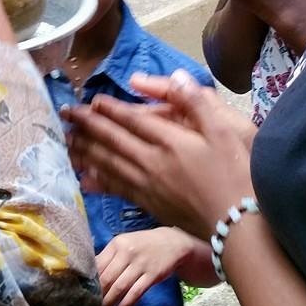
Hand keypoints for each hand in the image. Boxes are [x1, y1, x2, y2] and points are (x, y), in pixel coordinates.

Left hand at [62, 69, 253, 239]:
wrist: (240, 228)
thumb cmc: (236, 176)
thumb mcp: (225, 131)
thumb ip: (197, 103)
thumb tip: (176, 76)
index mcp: (170, 142)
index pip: (131, 120)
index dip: (109, 109)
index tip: (90, 101)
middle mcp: (152, 163)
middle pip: (113, 141)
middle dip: (88, 126)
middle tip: (66, 114)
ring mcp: (148, 186)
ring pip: (108, 164)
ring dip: (86, 150)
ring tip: (67, 141)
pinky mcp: (150, 206)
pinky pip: (117, 189)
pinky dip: (98, 182)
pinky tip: (84, 179)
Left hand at [97, 227, 196, 305]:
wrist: (171, 242)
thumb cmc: (143, 244)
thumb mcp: (125, 243)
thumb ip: (110, 256)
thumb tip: (92, 271)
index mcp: (117, 244)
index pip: (99, 264)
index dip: (91, 279)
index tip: (86, 291)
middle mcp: (127, 253)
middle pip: (108, 277)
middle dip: (99, 294)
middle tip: (93, 305)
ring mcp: (140, 264)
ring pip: (120, 287)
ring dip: (110, 301)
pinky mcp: (152, 275)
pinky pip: (136, 292)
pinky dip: (127, 304)